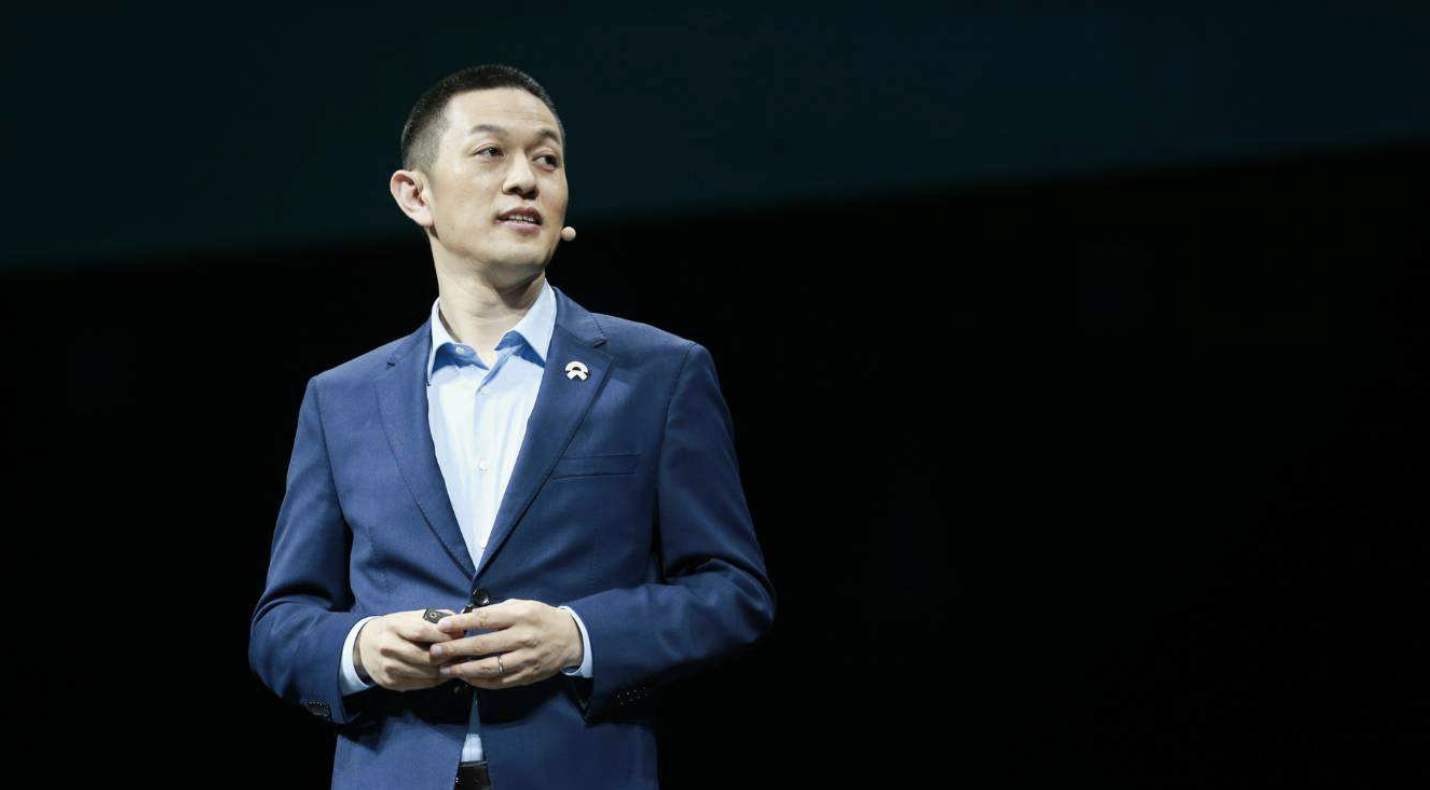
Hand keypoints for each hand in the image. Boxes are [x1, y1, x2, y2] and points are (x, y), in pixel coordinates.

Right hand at [354, 609, 459, 691]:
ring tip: (458, 663)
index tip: (461, 635)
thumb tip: (460, 625)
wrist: (363, 646)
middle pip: (427, 657)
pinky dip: (437, 679)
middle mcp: (389, 647)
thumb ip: (434, 618)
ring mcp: (389, 668)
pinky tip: (444, 672)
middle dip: (449, 656)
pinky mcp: (391, 683)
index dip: (445, 635)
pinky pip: (422, 684)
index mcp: (394, 626)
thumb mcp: (409, 616)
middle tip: (463, 653)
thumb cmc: (394, 628)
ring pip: (427, 673)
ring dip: (446, 670)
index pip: (423, 631)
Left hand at [429, 599, 582, 689]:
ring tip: (446, 669)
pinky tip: (466, 678)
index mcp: (520, 616)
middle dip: (455, 650)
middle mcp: (522, 638)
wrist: (571, 638)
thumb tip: (466, 617)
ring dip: (464, 669)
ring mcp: (524, 659)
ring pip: (488, 668)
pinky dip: (480, 681)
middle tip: (435, 653)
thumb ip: (497, 611)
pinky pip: (499, 681)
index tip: (442, 626)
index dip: (461, 623)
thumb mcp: (522, 605)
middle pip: (482, 645)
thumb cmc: (541, 617)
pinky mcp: (526, 675)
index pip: (485, 619)